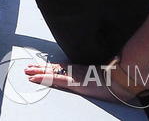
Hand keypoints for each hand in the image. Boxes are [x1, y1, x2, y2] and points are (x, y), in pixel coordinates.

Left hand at [24, 62, 139, 104]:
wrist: (121, 79)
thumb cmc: (115, 81)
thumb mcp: (102, 79)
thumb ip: (94, 78)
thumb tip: (95, 81)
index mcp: (81, 69)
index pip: (61, 67)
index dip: (49, 67)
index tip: (40, 66)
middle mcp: (74, 70)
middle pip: (53, 68)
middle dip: (40, 68)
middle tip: (27, 68)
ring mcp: (72, 75)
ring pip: (50, 72)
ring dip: (37, 72)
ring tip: (26, 71)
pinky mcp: (73, 82)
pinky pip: (53, 80)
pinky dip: (42, 78)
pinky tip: (33, 78)